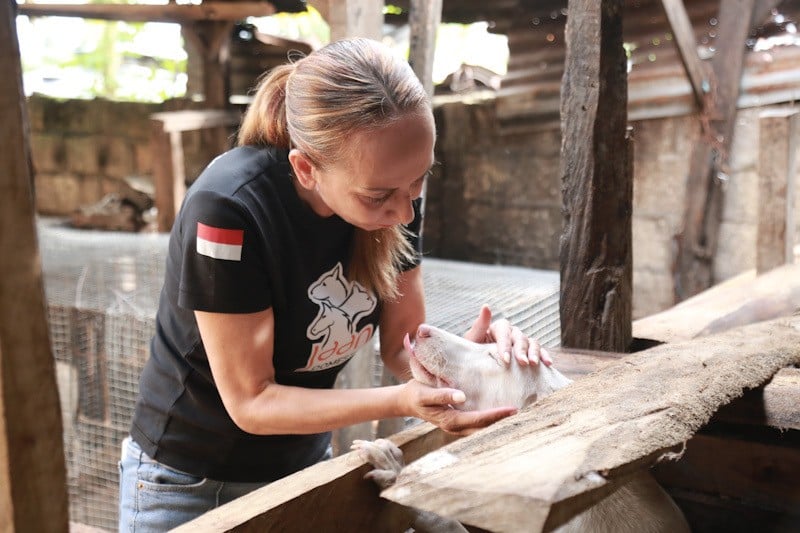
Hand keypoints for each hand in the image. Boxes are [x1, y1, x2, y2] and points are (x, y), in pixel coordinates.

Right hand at [400, 380, 516, 435]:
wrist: (407, 401)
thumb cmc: (416, 394)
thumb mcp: (425, 392)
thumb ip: (442, 394)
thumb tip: (461, 396)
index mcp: (450, 420)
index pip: (479, 419)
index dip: (496, 415)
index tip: (513, 409)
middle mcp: (457, 427)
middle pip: (485, 428)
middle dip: (504, 422)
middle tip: (525, 414)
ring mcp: (458, 427)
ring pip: (483, 429)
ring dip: (499, 422)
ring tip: (518, 414)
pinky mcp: (459, 423)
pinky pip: (479, 424)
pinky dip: (491, 420)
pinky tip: (502, 413)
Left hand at [464, 304, 552, 366]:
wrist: (477, 368)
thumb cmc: (472, 354)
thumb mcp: (471, 341)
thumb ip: (479, 325)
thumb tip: (486, 306)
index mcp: (497, 328)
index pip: (504, 331)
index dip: (505, 345)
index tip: (505, 359)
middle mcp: (511, 332)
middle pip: (519, 337)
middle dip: (521, 350)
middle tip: (523, 363)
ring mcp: (520, 342)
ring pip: (531, 342)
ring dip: (534, 352)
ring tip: (534, 364)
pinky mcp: (528, 352)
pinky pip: (539, 351)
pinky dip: (544, 355)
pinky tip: (548, 363)